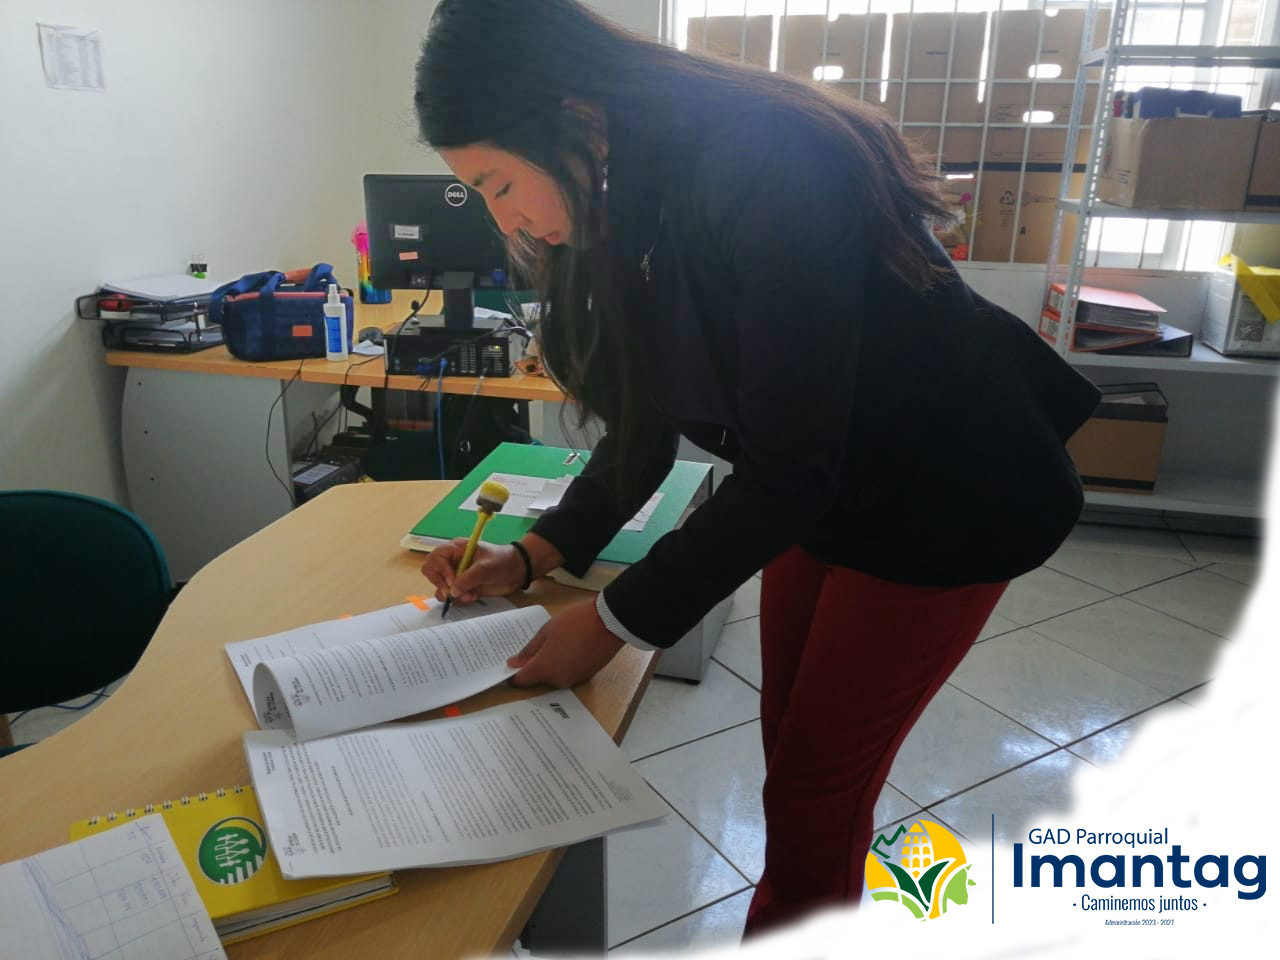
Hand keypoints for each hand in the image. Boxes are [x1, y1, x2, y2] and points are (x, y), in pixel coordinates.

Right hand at [420, 539, 524, 603]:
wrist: (517, 571)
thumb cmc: (503, 561)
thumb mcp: (486, 567)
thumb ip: (468, 578)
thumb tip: (452, 591)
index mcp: (456, 549)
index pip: (435, 558)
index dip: (440, 571)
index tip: (452, 581)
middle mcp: (452, 562)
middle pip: (432, 573)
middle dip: (442, 585)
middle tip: (454, 593)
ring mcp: (457, 576)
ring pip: (441, 588)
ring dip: (453, 595)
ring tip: (470, 595)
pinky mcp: (463, 588)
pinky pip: (452, 596)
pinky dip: (459, 600)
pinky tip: (473, 597)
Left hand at [508, 601, 623, 688]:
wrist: (609, 622)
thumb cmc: (575, 622)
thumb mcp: (546, 631)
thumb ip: (529, 650)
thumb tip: (513, 664)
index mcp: (544, 669)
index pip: (521, 681)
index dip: (514, 674)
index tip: (511, 665)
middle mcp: (558, 680)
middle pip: (539, 679)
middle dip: (536, 666)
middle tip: (540, 645)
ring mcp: (574, 680)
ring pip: (555, 677)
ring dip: (552, 665)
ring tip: (558, 643)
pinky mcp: (587, 676)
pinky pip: (569, 674)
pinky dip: (566, 665)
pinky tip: (571, 648)